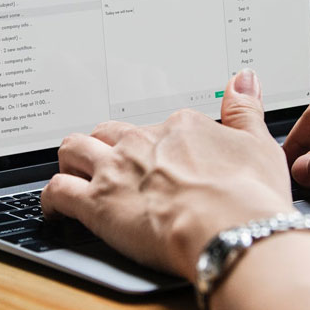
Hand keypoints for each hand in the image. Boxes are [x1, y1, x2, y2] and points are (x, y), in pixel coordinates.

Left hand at [41, 70, 294, 279]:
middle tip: (112, 163)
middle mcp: (142, 142)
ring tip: (75, 173)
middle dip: (106, 145)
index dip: (158, 144)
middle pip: (109, 133)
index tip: (162, 160)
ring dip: (72, 160)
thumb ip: (244, 109)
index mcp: (180, 128)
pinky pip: (58, 190)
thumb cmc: (248, 196)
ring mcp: (116, 170)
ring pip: (74, 150)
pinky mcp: (97, 204)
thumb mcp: (258, 144)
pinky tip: (55, 208)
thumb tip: (243, 78)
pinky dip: (51, 198)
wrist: (232, 231)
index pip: (158, 127)